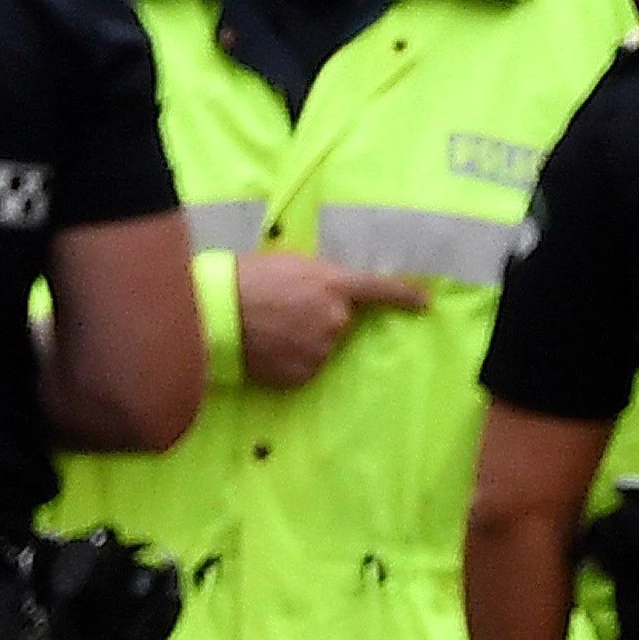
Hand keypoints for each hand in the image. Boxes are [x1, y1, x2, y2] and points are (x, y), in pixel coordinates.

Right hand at [232, 254, 428, 389]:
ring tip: (268, 331)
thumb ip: (319, 278)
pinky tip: (266, 350)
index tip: (424, 303)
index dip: (405, 295)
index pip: (380, 289)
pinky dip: (288, 361)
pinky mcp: (300, 374)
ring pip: (320, 347)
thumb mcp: (290, 264)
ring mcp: (319, 350)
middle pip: (339, 321)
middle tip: (283, 311)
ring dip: (301, 341)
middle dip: (318, 317)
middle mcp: (334, 319)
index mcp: (333, 285)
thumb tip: (330, 291)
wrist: (214, 314)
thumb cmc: (247, 280)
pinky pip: (303, 368)